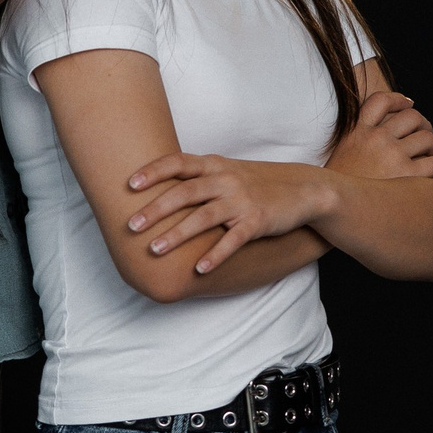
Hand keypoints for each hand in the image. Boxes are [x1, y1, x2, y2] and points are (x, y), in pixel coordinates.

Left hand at [124, 152, 331, 274]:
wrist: (304, 189)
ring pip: (203, 218)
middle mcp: (225, 180)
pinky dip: (215, 255)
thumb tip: (156, 187)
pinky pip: (232, 241)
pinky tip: (199, 269)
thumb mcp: (226, 171)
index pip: (178, 163)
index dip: (153, 172)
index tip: (129, 184)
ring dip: (177, 235)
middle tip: (131, 226)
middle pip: (184, 193)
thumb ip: (196, 177)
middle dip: (155, 210)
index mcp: (214, 165)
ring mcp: (241, 201)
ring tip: (154, 250)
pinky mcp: (257, 221)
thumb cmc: (255, 182)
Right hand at [329, 87, 432, 183]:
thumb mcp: (334, 158)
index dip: (399, 100)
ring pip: (428, 139)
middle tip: (429, 142)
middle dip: (425, 127)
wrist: (326, 207)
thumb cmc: (332, 191)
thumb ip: (354, 146)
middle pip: (413, 117)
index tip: (409, 106)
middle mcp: (375, 138)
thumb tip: (375, 146)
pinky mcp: (405, 175)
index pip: (381, 100)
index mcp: (356, 131)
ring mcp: (390, 154)